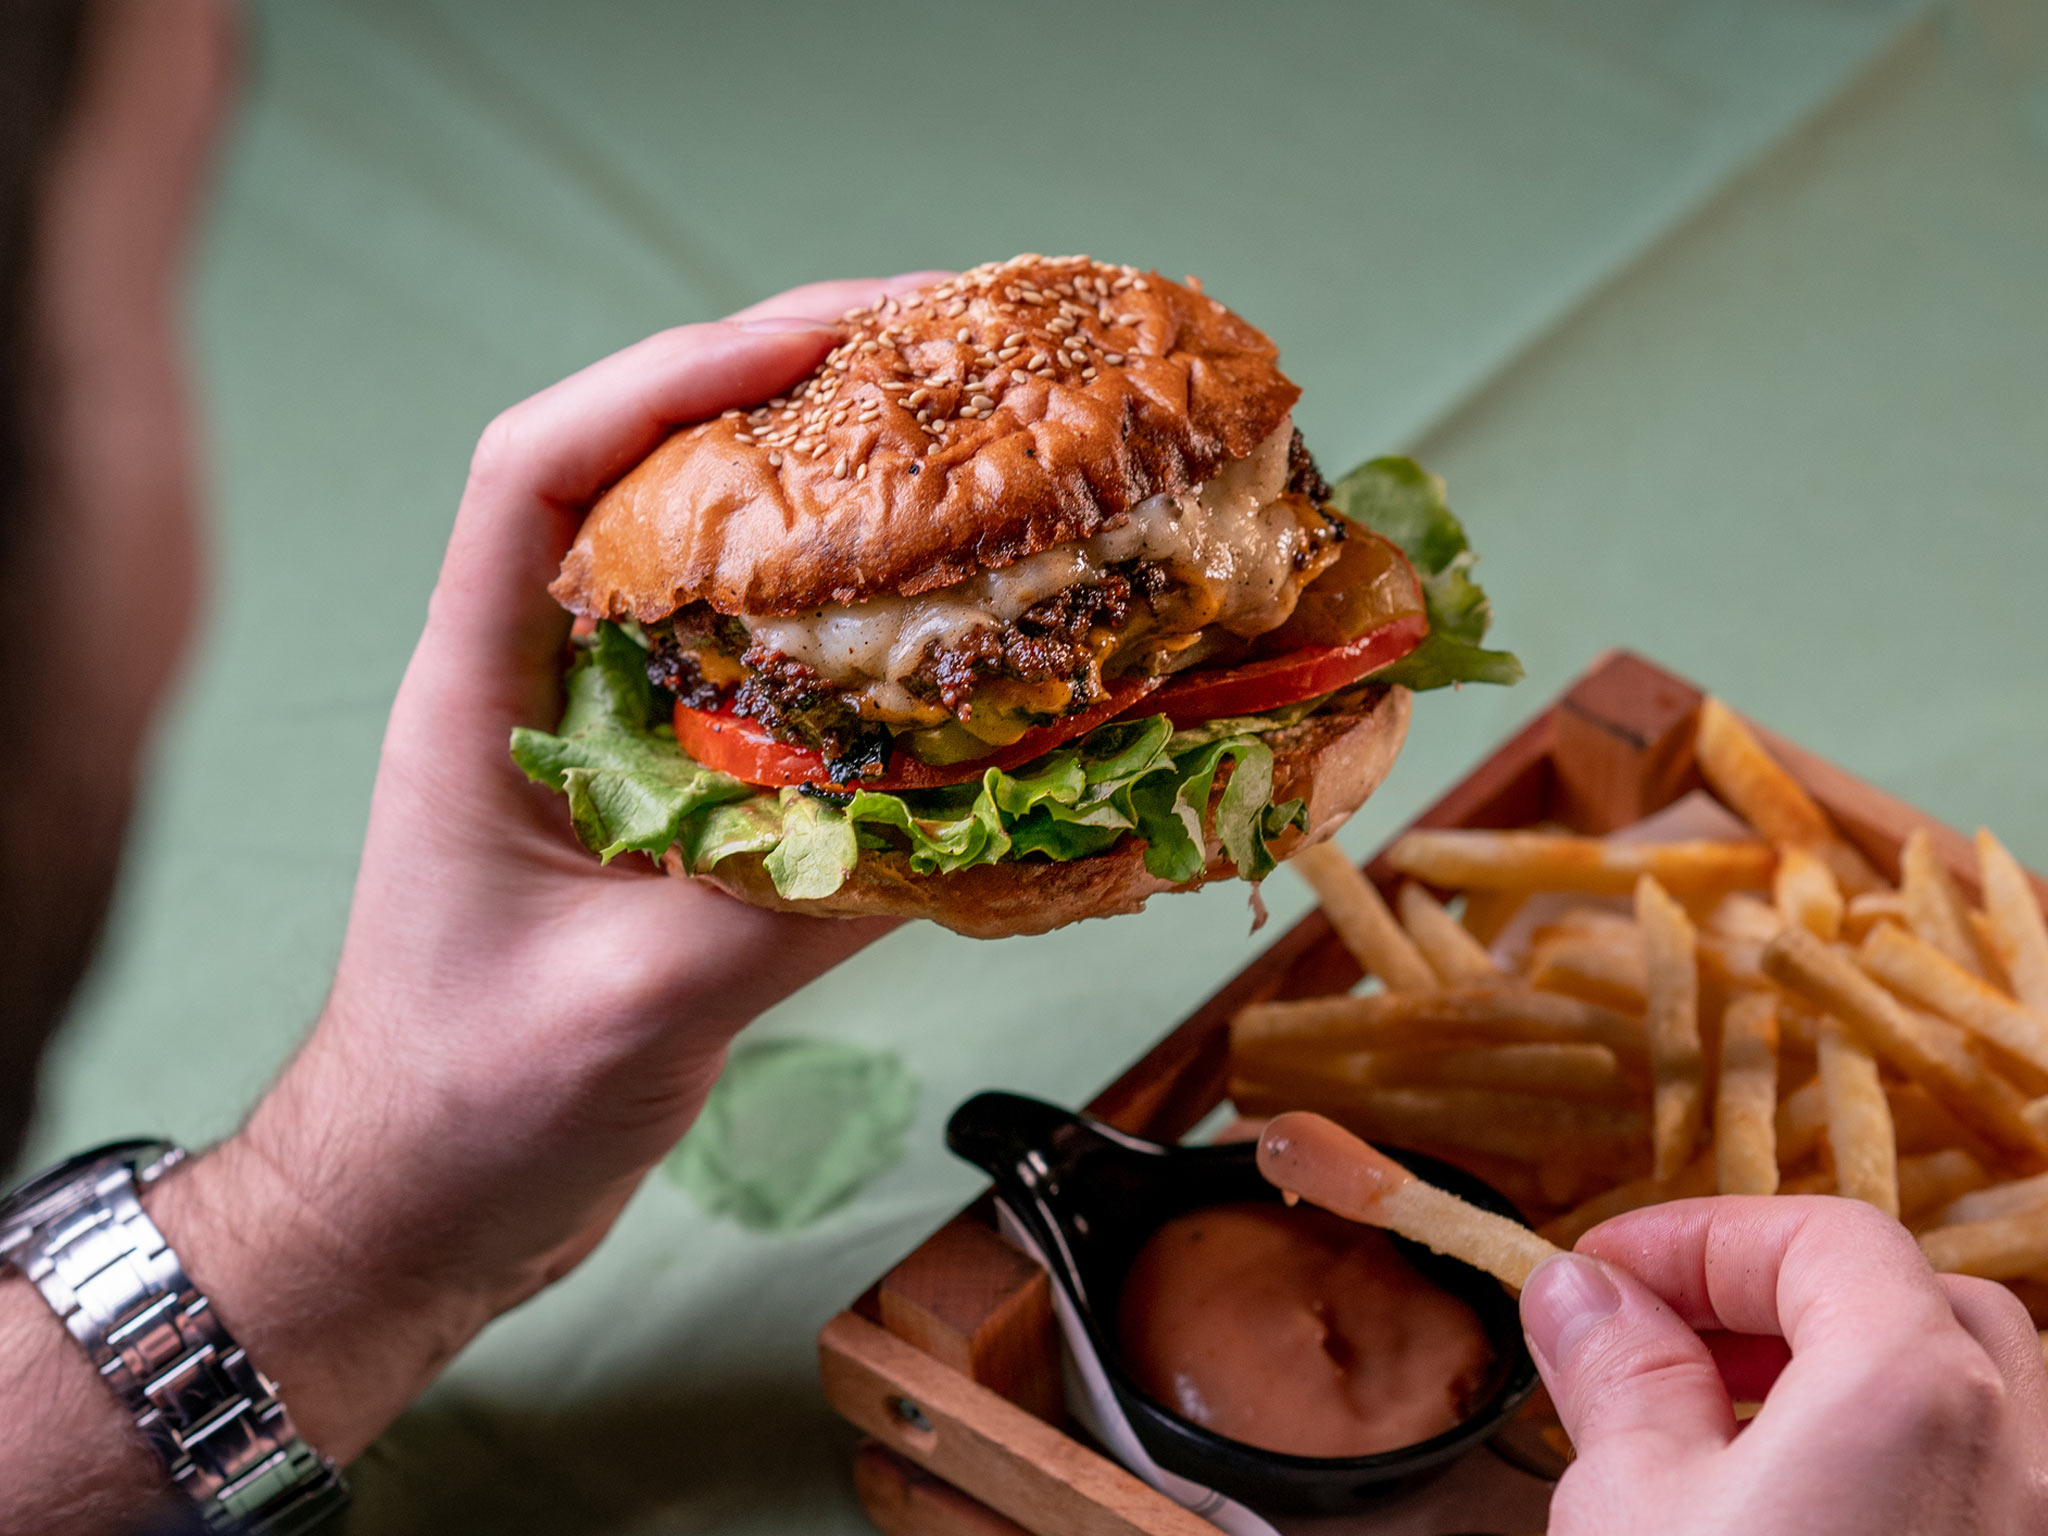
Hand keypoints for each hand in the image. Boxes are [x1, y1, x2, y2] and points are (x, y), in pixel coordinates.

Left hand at [147, 273, 945, 1462]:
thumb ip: (787, 903)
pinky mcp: (664, 800)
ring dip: (824, 495)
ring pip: (710, 565)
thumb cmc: (467, 1109)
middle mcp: (537, 684)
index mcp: (479, 692)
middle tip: (934, 358)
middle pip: (643, 477)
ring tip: (956, 449)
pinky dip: (850, 632)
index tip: (821, 339)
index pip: (538, 466)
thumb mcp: (632, 1002)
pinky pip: (762, 675)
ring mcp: (603, 740)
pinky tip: (943, 624)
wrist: (422, 1206)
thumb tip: (970, 820)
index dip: (671, 376)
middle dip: (779, 394)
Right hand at [1522, 1196, 2047, 1534]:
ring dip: (1845, 1389)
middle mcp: (2021, 1454)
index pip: (1824, 1236)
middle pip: (1918, 1307)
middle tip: (1666, 1340)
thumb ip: (1617, 1376)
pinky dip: (1893, 1472)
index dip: (1697, 1238)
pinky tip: (1793, 1515)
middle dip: (1782, 1302)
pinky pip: (1980, 1495)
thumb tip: (1580, 1293)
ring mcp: (2036, 1531)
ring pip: (1968, 1408)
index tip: (1602, 1270)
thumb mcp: (1629, 1506)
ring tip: (1722, 1436)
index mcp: (1918, 1391)